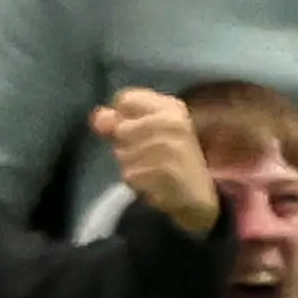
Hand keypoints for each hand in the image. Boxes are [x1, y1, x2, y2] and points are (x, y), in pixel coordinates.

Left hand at [87, 88, 215, 234]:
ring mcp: (171, 147)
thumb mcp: (145, 134)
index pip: (125, 99)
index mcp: (172, 108)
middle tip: (150, 157)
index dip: (123, 118)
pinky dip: (137, 183)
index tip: (140, 133)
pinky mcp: (166, 172)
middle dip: (126, 146)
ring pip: (122, 153)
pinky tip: (155, 185)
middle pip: (121, 128)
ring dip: (131, 167)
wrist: (198, 198)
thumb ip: (118, 122)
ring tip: (153, 172)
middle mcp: (174, 123)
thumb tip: (98, 118)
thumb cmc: (169, 160)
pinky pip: (130, 175)